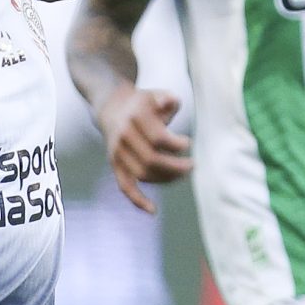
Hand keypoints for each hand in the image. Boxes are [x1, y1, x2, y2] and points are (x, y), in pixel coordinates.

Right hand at [97, 85, 191, 211]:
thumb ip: (167, 98)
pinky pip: (125, 187)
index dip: (176, 145)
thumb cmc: (143, 103)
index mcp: (135, 118)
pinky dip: (138, 200)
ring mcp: (117, 153)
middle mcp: (124, 137)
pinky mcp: (115, 165)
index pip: (158, 138)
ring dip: (165, 180)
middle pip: (151, 159)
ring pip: (142, 174)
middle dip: (176, 167)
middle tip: (192, 166)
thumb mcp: (156, 94)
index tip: (187, 143)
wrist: (112, 107)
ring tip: (182, 175)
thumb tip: (170, 102)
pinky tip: (153, 210)